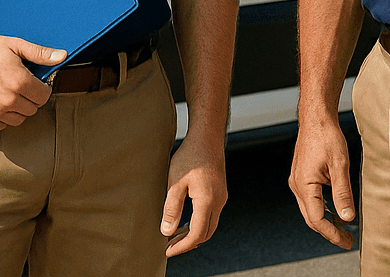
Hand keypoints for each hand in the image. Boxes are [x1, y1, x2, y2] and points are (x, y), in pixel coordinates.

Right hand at [0, 34, 64, 129]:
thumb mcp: (14, 45)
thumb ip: (40, 53)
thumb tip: (61, 56)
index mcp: (19, 81)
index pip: (44, 96)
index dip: (42, 88)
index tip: (35, 83)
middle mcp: (9, 99)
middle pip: (33, 109)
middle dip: (31, 98)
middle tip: (21, 86)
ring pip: (20, 119)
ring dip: (19, 109)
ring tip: (11, 94)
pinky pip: (2, 126)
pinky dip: (4, 117)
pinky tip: (0, 104)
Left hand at [161, 132, 226, 255]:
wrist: (207, 137)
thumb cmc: (190, 157)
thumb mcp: (174, 182)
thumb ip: (171, 208)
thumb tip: (167, 232)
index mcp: (207, 201)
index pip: (197, 234)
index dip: (182, 246)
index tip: (167, 251)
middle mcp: (218, 202)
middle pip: (206, 233)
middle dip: (188, 243)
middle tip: (170, 246)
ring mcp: (222, 197)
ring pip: (210, 225)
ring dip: (194, 234)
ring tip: (175, 236)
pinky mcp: (220, 192)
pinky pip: (211, 215)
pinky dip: (199, 223)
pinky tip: (186, 221)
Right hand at [288, 114, 355, 248]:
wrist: (316, 117)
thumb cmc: (327, 136)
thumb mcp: (340, 165)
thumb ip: (343, 193)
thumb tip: (347, 217)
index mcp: (304, 184)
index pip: (317, 218)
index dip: (331, 233)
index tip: (346, 242)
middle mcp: (297, 185)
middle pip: (311, 218)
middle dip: (329, 232)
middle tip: (347, 241)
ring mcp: (298, 181)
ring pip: (310, 209)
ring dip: (326, 221)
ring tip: (344, 229)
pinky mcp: (302, 176)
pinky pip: (311, 199)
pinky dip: (323, 209)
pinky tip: (336, 211)